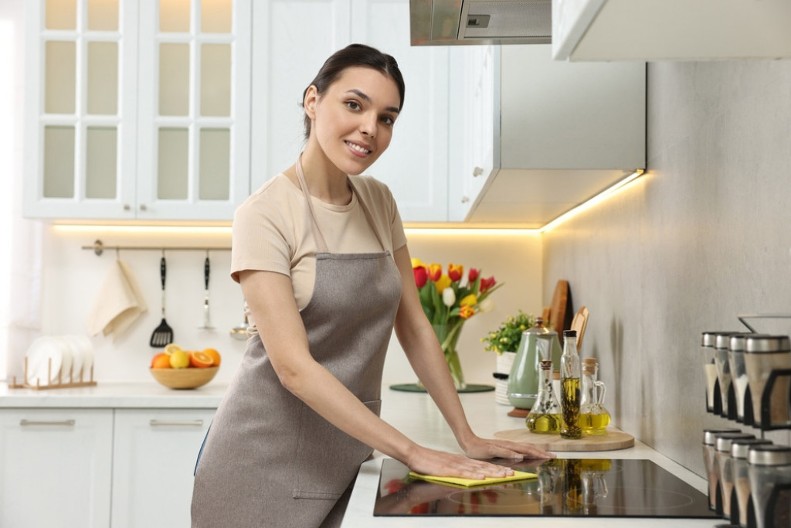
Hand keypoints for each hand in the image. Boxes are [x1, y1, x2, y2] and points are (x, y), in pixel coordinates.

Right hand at [406, 445, 528, 479]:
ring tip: (502, 474)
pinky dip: (474, 474)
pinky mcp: (448, 469)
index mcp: (460, 461)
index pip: (481, 465)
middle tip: (511, 473)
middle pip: (482, 466)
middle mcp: (460, 462)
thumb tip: (466, 473)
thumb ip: (456, 469)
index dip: (494, 468)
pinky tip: (482, 476)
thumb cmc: (428, 461)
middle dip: (497, 470)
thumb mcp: (445, 465)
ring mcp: (455, 465)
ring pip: (476, 469)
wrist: (415, 455)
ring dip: (490, 472)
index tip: (506, 471)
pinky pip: (463, 473)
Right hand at [461, 435, 554, 461]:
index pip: (529, 451)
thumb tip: (524, 460)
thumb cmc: (485, 451)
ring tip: (542, 455)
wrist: (469, 444)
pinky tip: (520, 456)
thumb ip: (512, 458)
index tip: (552, 456)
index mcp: (511, 448)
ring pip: (519, 449)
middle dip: (541, 453)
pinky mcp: (492, 449)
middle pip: (527, 449)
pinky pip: (504, 451)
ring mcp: (501, 446)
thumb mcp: (501, 456)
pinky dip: (513, 453)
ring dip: (531, 452)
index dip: (541, 453)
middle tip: (553, 456)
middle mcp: (508, 446)